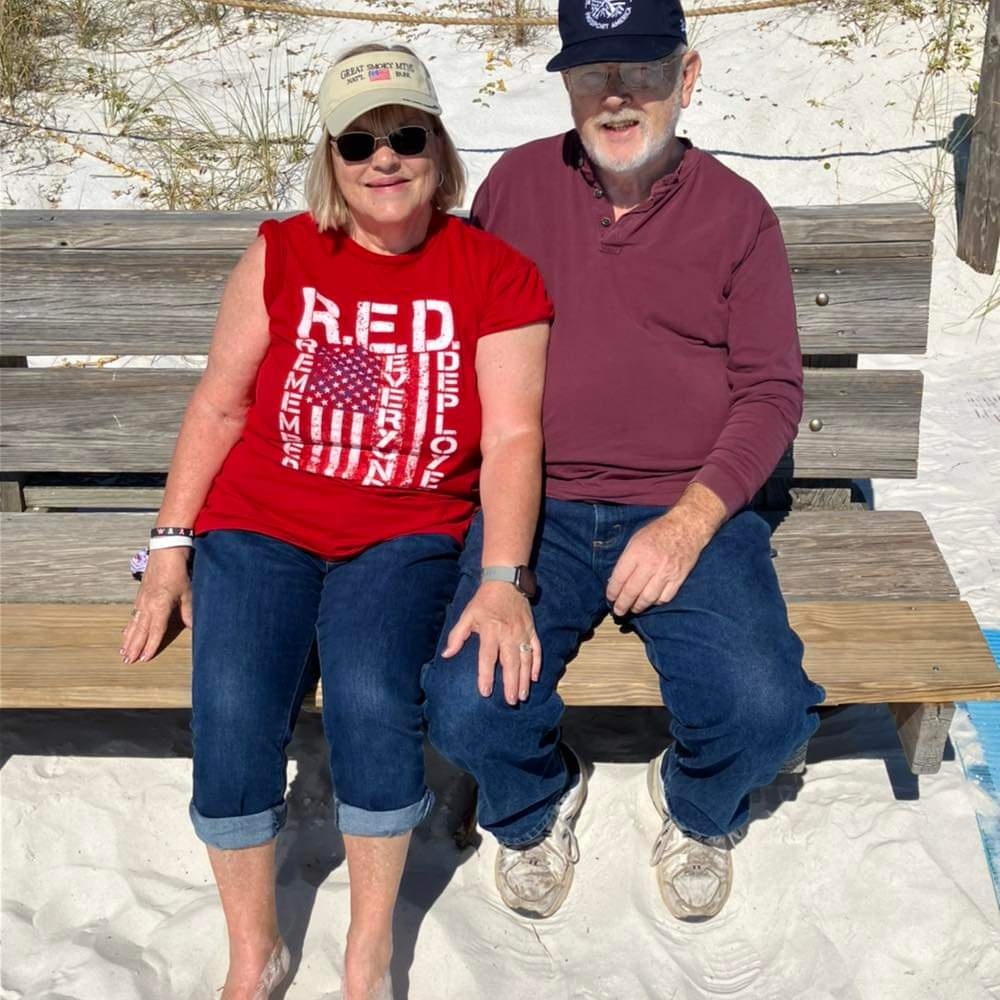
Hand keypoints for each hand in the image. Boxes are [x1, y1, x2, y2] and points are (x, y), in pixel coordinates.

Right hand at [120, 548, 192, 663]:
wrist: (166, 551)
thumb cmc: (178, 571)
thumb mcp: (187, 592)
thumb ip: (188, 611)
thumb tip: (194, 627)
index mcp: (159, 606)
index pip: (154, 631)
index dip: (150, 646)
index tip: (144, 659)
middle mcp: (147, 606)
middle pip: (139, 631)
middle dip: (133, 647)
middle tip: (126, 661)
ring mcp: (142, 600)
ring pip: (133, 624)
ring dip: (128, 639)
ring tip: (122, 652)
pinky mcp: (140, 595)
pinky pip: (133, 615)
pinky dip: (129, 625)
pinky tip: (125, 632)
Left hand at [441, 581, 540, 704]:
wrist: (506, 582)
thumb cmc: (484, 601)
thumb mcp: (467, 615)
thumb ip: (457, 635)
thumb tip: (446, 654)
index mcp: (490, 631)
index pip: (487, 658)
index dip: (486, 676)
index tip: (485, 692)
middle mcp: (508, 634)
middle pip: (510, 663)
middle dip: (510, 683)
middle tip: (510, 702)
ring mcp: (522, 633)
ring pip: (525, 659)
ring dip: (524, 679)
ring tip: (522, 695)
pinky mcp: (531, 630)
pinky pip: (536, 649)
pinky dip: (537, 664)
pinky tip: (534, 678)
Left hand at [606, 512, 707, 616]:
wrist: (686, 527)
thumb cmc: (658, 532)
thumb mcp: (636, 539)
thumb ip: (626, 559)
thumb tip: (616, 580)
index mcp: (637, 551)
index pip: (620, 578)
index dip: (613, 591)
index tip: (610, 598)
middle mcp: (651, 563)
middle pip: (632, 591)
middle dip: (622, 605)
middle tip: (618, 611)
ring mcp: (666, 572)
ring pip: (648, 598)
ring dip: (638, 607)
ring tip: (633, 609)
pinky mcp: (678, 578)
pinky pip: (665, 597)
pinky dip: (656, 602)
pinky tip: (651, 601)